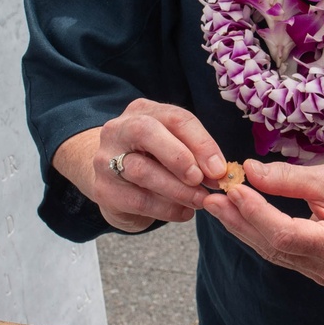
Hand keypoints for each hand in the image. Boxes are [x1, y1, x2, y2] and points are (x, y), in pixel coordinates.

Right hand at [57, 100, 225, 233]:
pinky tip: (184, 213)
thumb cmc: (152, 160)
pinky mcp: (103, 189)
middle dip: (178, 156)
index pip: (175, 118)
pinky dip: (166, 209)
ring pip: (141, 170)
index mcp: (143, 111)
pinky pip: (137, 200)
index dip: (201, 143)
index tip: (220, 169)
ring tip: (199, 201)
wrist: (113, 180)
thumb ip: (196, 155)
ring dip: (177, 189)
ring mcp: (105, 158)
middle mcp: (119, 129)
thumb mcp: (174, 147)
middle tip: (200, 179)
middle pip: (146, 131)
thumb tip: (220, 173)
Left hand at [202, 157, 323, 285]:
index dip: (256, 213)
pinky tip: (237, 215)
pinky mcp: (314, 269)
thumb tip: (247, 171)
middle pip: (274, 245)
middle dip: (241, 219)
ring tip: (218, 204)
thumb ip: (286, 178)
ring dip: (243, 226)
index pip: (286, 234)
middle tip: (214, 197)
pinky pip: (278, 251)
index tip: (234, 190)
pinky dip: (257, 231)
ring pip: (271, 250)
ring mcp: (323, 273)